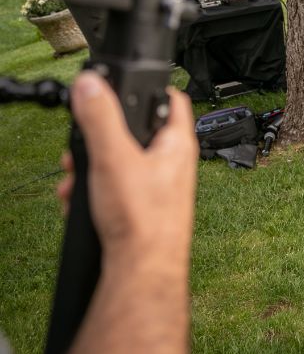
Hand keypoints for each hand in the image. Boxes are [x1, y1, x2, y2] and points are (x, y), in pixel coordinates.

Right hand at [68, 71, 196, 264]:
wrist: (142, 270)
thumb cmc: (143, 219)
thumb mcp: (113, 158)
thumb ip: (101, 119)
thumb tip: (91, 83)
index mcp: (177, 144)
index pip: (171, 99)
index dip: (148, 87)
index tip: (123, 84)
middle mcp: (172, 163)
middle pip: (135, 132)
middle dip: (102, 137)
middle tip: (82, 145)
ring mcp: (159, 186)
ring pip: (120, 163)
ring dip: (92, 168)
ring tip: (76, 178)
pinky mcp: (144, 208)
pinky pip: (116, 189)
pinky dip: (96, 191)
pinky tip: (81, 202)